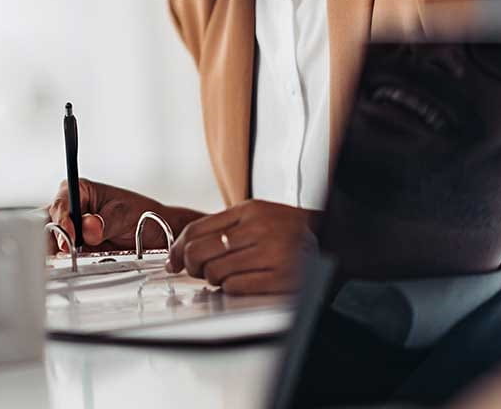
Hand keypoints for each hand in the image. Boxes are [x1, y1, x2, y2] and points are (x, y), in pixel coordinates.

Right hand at [45, 179, 193, 253]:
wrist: (155, 233)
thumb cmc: (142, 214)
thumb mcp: (125, 214)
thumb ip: (106, 221)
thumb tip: (89, 227)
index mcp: (79, 189)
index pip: (62, 203)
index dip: (62, 219)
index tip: (70, 236)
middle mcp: (71, 209)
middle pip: (49, 223)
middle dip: (53, 238)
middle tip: (65, 252)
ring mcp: (71, 231)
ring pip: (52, 243)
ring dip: (59, 254)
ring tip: (71, 261)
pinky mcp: (75, 250)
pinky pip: (63, 259)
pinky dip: (67, 264)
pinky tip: (74, 267)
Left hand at [166, 200, 317, 295]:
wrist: (327, 239)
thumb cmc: (286, 229)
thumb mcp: (256, 215)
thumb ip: (223, 225)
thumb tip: (183, 247)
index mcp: (250, 211)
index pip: (197, 228)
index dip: (178, 247)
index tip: (172, 259)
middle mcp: (260, 230)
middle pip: (200, 251)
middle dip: (191, 265)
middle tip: (195, 270)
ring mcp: (271, 254)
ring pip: (215, 273)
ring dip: (213, 279)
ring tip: (223, 275)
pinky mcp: (280, 279)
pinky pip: (235, 288)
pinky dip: (230, 288)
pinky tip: (239, 282)